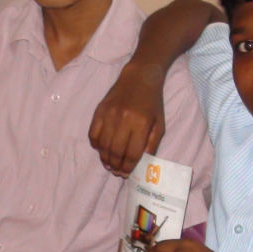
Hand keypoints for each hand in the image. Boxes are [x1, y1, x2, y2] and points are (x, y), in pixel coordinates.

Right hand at [89, 61, 165, 175]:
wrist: (139, 77)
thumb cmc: (152, 103)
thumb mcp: (160, 124)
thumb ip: (152, 144)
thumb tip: (142, 163)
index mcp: (142, 124)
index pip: (131, 153)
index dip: (128, 167)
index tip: (126, 174)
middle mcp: (124, 119)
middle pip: (115, 151)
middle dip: (115, 165)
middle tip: (116, 171)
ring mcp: (109, 114)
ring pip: (103, 145)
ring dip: (104, 158)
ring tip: (108, 164)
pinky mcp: (99, 110)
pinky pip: (93, 133)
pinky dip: (95, 144)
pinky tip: (100, 149)